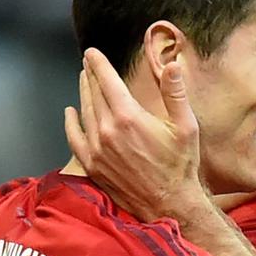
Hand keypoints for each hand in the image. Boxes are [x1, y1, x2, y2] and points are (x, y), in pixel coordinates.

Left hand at [63, 47, 207, 222]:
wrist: (170, 203)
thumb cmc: (180, 165)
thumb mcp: (185, 126)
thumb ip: (175, 93)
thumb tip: (173, 65)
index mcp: (129, 117)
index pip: (107, 81)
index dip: (98, 64)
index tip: (92, 52)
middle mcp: (107, 130)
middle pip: (93, 94)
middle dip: (89, 75)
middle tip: (87, 63)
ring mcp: (96, 148)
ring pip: (84, 112)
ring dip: (82, 93)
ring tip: (83, 80)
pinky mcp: (92, 164)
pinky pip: (74, 137)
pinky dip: (70, 122)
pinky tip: (70, 112)